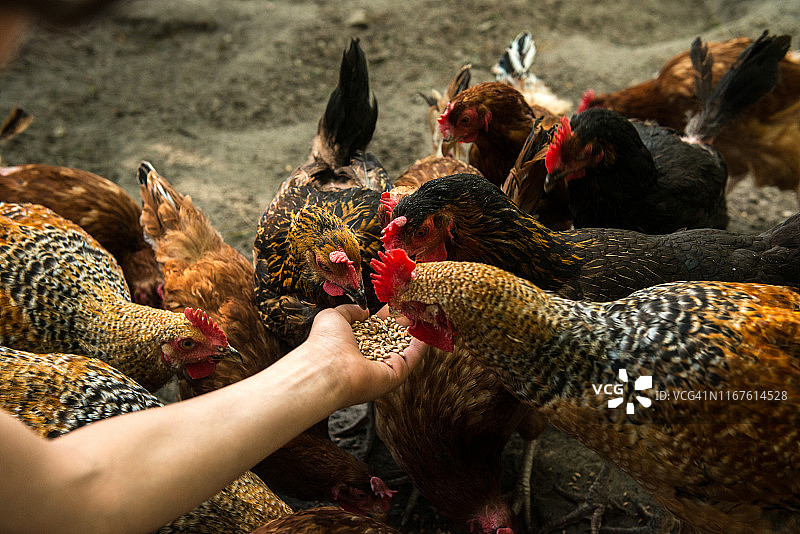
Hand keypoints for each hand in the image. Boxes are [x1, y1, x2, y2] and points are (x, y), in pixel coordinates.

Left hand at [305, 304, 426, 406]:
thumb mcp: (334, 316)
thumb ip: (350, 311)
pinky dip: (422, 343)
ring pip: (405, 347)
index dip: (386, 316)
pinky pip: (413, 357)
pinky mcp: (396, 374)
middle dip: (403, 322)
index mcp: (354, 345)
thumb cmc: (325, 343)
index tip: (397, 302)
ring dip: (415, 330)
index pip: (374, 329)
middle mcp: (369, 358)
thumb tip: (365, 311)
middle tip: (414, 306)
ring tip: (425, 312)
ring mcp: (384, 366)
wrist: (327, 368)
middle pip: (391, 338)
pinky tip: (428, 327)